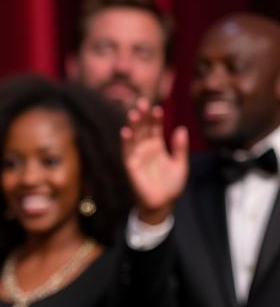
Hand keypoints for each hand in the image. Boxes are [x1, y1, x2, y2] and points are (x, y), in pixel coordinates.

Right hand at [122, 99, 188, 223]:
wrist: (163, 204)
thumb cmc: (171, 185)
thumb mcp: (180, 165)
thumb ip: (180, 148)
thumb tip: (181, 129)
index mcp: (157, 146)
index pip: (155, 128)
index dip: (156, 119)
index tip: (157, 108)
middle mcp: (146, 148)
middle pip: (143, 129)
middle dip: (142, 116)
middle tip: (142, 102)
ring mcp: (137, 156)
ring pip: (134, 137)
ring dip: (133, 125)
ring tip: (134, 113)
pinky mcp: (131, 165)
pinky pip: (127, 151)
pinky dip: (125, 141)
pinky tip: (126, 131)